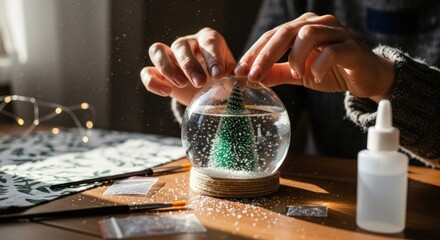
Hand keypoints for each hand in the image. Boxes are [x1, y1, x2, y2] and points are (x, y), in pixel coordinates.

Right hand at [140, 27, 235, 104]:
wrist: (207, 91)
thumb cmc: (220, 79)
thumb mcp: (230, 78)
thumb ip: (234, 79)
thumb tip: (240, 85)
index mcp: (208, 40)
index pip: (208, 41)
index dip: (212, 57)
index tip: (217, 75)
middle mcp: (187, 44)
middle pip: (180, 45)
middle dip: (190, 65)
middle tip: (200, 83)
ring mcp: (169, 56)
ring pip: (157, 51)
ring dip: (168, 68)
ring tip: (182, 85)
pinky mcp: (157, 72)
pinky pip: (146, 71)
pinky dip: (153, 81)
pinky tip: (167, 92)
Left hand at [235, 12, 394, 101]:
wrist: (365, 78)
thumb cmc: (332, 71)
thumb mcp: (299, 74)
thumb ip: (278, 72)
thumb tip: (253, 78)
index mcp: (302, 28)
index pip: (272, 36)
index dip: (254, 53)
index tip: (239, 71)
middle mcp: (318, 24)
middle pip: (285, 32)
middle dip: (265, 55)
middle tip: (252, 75)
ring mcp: (336, 33)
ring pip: (307, 35)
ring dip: (295, 57)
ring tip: (296, 74)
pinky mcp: (351, 47)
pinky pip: (332, 51)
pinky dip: (319, 64)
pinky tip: (315, 77)